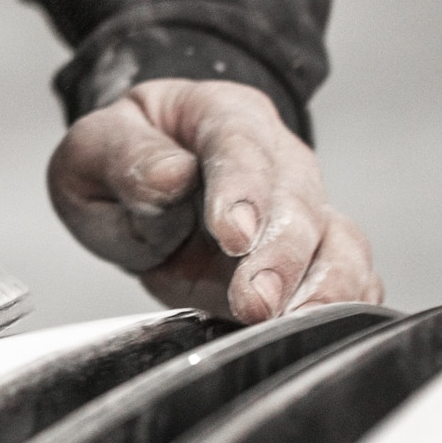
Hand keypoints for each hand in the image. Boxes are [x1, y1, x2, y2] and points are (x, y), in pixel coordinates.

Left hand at [48, 78, 383, 322]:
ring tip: (293, 323)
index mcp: (220, 115)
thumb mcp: (94, 147)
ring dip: (323, 286)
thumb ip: (127, 158)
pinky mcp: (305, 258)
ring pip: (337, 240)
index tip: (233, 235)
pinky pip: (347, 276)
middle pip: (297, 200)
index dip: (243, 189)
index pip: (241, 143)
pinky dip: (345, 301)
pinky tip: (323, 327)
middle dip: (281, 256)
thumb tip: (170, 176)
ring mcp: (298, 209)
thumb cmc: (122, 160)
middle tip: (256, 300)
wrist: (138, 188)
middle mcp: (275, 158)